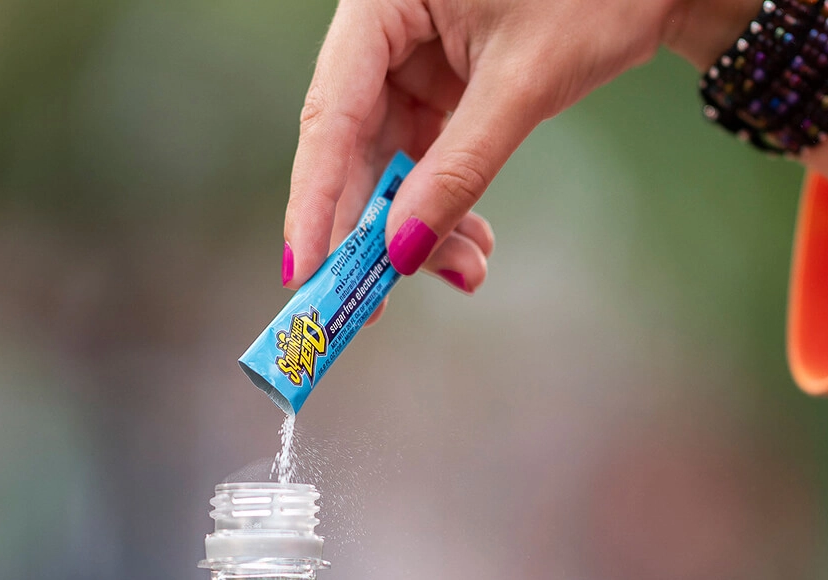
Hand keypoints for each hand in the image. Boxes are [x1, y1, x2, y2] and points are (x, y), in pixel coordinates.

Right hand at [282, 0, 680, 303]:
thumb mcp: (524, 82)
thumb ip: (459, 168)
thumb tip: (403, 251)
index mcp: (379, 2)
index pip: (329, 114)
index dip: (314, 201)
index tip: (303, 272)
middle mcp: (381, 33)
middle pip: (351, 150)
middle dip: (372, 230)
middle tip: (371, 302)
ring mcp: (408, 65)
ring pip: (389, 167)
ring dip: (418, 228)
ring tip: (464, 271)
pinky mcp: (437, 91)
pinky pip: (424, 163)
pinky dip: (445, 207)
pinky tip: (469, 246)